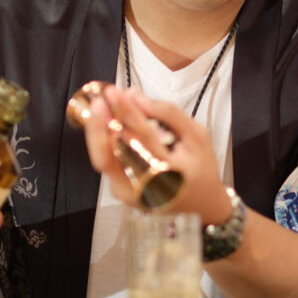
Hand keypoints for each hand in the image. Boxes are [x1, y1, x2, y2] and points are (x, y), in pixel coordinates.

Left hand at [80, 85, 231, 223]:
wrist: (201, 205)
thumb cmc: (200, 168)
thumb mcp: (196, 136)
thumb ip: (168, 113)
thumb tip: (135, 96)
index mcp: (170, 173)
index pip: (143, 137)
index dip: (127, 112)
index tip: (116, 93)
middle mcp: (145, 187)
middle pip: (111, 155)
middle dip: (100, 125)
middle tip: (99, 100)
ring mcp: (129, 193)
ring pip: (101, 160)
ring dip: (97, 132)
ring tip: (99, 108)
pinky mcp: (120, 193)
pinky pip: (106, 163)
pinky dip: (102, 142)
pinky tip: (105, 125)